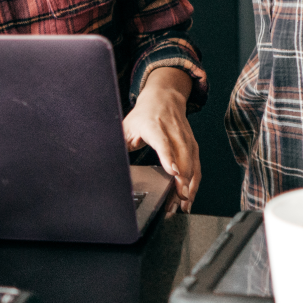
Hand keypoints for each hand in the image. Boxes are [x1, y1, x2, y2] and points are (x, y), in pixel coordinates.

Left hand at [123, 68, 200, 211]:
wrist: (164, 97)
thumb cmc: (144, 114)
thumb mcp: (127, 126)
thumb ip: (120, 143)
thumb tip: (105, 161)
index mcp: (154, 126)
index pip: (163, 143)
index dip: (168, 157)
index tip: (173, 172)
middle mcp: (173, 132)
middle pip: (181, 157)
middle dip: (181, 181)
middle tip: (177, 200)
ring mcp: (186, 138)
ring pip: (192, 164)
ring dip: (188, 186)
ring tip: (183, 205)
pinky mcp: (193, 145)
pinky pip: (196, 166)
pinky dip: (194, 183)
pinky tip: (189, 197)